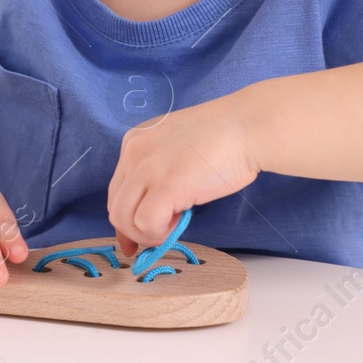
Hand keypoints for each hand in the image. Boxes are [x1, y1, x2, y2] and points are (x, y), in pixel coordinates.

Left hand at [107, 94, 259, 256]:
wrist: (247, 127)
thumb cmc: (222, 139)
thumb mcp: (175, 148)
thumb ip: (158, 172)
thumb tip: (151, 210)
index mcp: (134, 141)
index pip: (116, 189)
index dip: (127, 217)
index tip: (140, 235)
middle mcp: (133, 152)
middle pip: (115, 207)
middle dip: (134, 230)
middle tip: (162, 234)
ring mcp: (147, 167)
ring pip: (123, 219)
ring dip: (147, 234)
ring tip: (174, 225)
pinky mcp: (166, 185)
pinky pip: (146, 223)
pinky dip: (159, 233)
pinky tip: (180, 221)